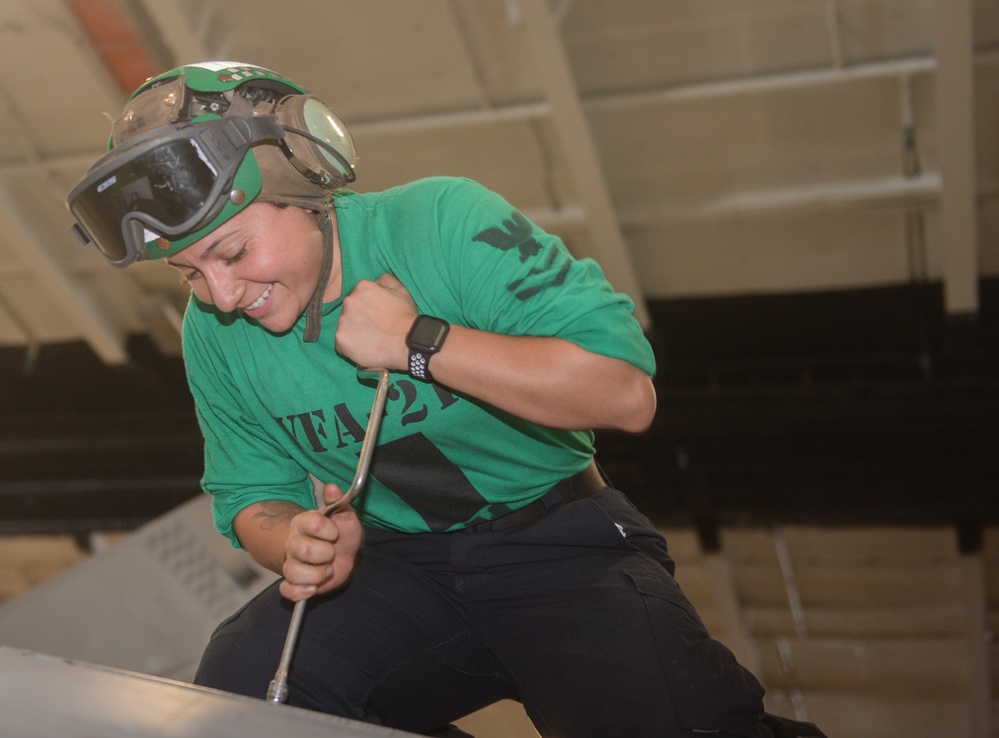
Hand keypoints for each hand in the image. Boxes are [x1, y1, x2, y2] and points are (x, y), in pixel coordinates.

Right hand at [279, 484, 362, 600]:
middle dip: (324, 554)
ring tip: (327, 571)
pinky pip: (287, 590)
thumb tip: (332, 487)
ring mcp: (292, 562)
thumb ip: (339, 502)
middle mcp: (294, 542)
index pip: (312, 523)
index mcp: (305, 522)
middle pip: (301, 549)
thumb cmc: (342, 534)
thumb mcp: (345, 517)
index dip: (328, 530)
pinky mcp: (294, 582)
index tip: (336, 533)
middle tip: (332, 553)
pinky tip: (313, 588)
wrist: (342, 553)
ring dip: (315, 575)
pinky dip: (299, 592)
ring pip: (292, 571)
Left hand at [336, 274, 415, 371]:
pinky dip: (351, 347)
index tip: (377, 316)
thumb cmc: (406, 318)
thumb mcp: (402, 290)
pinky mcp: (340, 338)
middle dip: (359, 318)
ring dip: (354, 332)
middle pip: (349, 310)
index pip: (358, 296)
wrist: (407, 342)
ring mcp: (343, 320)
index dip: (368, 308)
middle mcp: (349, 301)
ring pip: (345, 326)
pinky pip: (342, 343)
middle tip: (374, 329)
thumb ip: (386, 281)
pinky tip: (365, 348)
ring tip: (371, 340)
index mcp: (362, 287)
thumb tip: (377, 281)